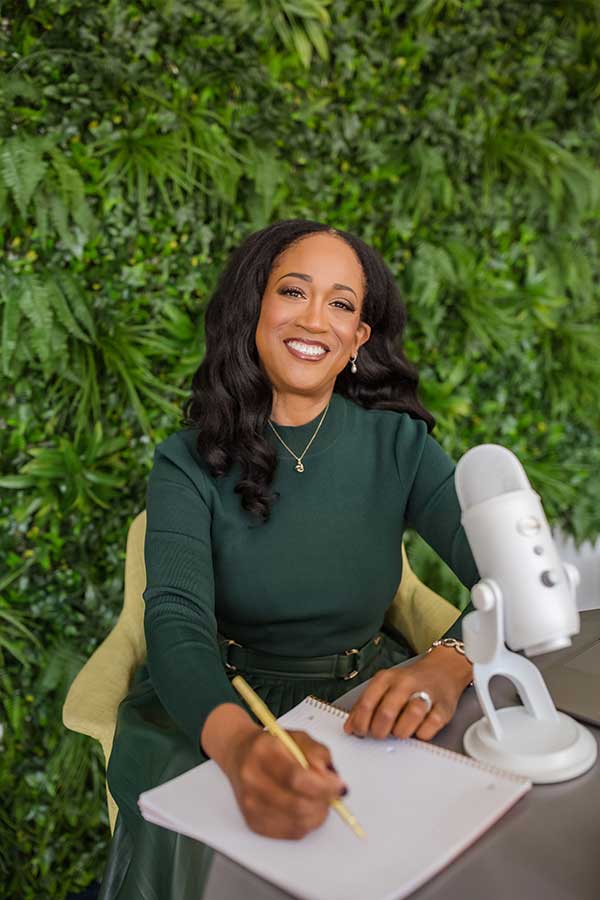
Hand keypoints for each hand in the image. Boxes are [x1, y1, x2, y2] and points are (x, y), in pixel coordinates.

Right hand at [222, 727, 347, 839]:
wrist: (240, 754)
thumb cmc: (272, 745)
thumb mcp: (298, 738)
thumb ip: (318, 754)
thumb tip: (332, 779)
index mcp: (264, 753)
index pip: (297, 778)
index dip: (324, 787)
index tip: (340, 787)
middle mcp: (253, 780)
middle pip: (297, 805)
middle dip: (324, 803)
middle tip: (332, 795)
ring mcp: (251, 804)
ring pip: (296, 823)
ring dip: (317, 815)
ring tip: (320, 801)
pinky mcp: (253, 822)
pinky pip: (290, 833)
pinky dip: (306, 824)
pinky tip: (306, 809)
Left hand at [344, 646, 472, 741]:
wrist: (443, 670)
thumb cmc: (409, 683)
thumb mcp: (383, 686)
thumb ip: (365, 705)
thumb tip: (350, 727)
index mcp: (387, 678)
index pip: (368, 702)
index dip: (361, 723)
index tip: (361, 732)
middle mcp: (406, 683)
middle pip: (387, 711)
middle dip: (380, 730)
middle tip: (380, 735)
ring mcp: (427, 693)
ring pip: (412, 714)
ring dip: (401, 731)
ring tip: (399, 733)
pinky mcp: (444, 707)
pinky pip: (432, 725)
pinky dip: (422, 733)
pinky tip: (418, 731)